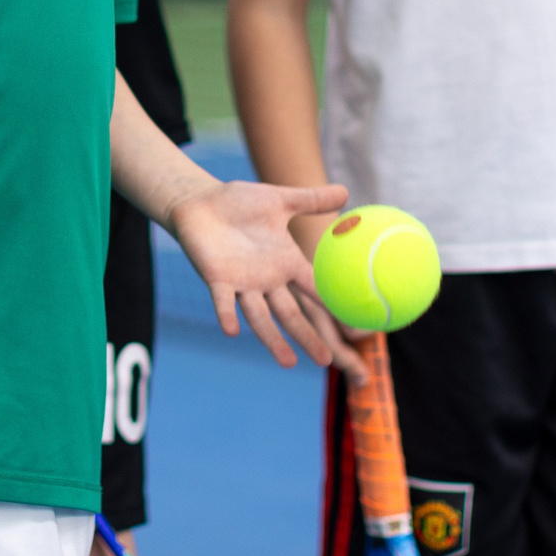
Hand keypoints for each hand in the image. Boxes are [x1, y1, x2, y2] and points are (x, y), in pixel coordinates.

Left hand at [165, 179, 361, 376]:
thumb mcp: (281, 200)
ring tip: (289, 363)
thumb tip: (346, 192)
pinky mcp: (216, 278)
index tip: (356, 323)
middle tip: (325, 362)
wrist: (200, 202)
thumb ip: (311, 200)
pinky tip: (232, 331)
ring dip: (272, 339)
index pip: (315, 288)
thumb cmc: (239, 202)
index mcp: (285, 262)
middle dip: (307, 337)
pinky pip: (222, 300)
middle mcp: (267, 279)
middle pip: (290, 314)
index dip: (333, 305)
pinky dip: (227, 314)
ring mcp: (242, 282)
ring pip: (260, 317)